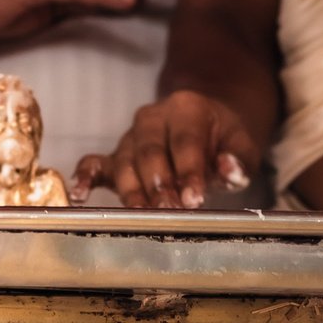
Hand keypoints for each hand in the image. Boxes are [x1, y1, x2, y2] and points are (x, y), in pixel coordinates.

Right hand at [71, 89, 256, 209]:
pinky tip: (80, 194)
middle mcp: (153, 118)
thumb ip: (239, 160)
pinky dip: (85, 176)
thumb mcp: (242, 145)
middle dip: (158, 184)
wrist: (205, 125)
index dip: (189, 171)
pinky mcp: (116, 155)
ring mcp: (130, 136)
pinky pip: (95, 162)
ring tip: (141, 214)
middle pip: (150, 152)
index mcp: (186, 109)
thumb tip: (231, 170)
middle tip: (169, 211)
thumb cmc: (223, 140)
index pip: (185, 141)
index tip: (194, 199)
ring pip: (125, 162)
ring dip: (132, 190)